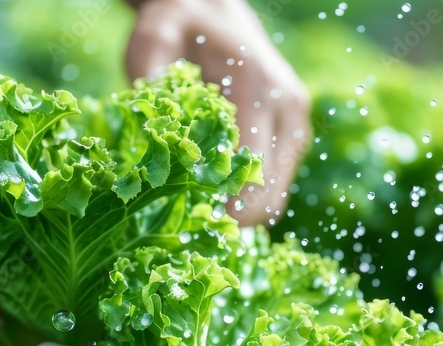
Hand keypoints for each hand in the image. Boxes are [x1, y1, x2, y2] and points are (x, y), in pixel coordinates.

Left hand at [125, 0, 311, 226]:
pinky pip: (276, 185)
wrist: (216, 7)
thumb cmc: (179, 23)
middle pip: (268, 196)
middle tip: (187, 228)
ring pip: (275, 197)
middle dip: (230, 220)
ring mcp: (295, 122)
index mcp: (256, 86)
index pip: (250, 171)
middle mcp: (286, 107)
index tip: (185, 223)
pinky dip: (248, 198)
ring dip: (241, 212)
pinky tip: (214, 195)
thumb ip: (149, 74)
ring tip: (199, 214)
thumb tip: (147, 129)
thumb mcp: (154, 36)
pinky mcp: (294, 133)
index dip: (221, 209)